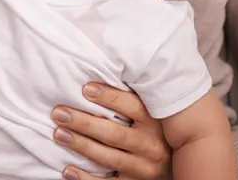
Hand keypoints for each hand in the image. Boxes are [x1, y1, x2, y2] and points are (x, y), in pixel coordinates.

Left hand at [52, 83, 170, 179]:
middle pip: (115, 134)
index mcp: (155, 122)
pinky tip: (68, 170)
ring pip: (109, 158)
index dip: (108, 97)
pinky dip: (87, 178)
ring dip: (81, 145)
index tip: (84, 88)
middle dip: (84, 123)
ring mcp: (143, 169)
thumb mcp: (148, 109)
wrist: (179, 161)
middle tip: (59, 113)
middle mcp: (152, 146)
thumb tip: (97, 67)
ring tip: (58, 134)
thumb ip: (127, 94)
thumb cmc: (150, 126)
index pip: (132, 107)